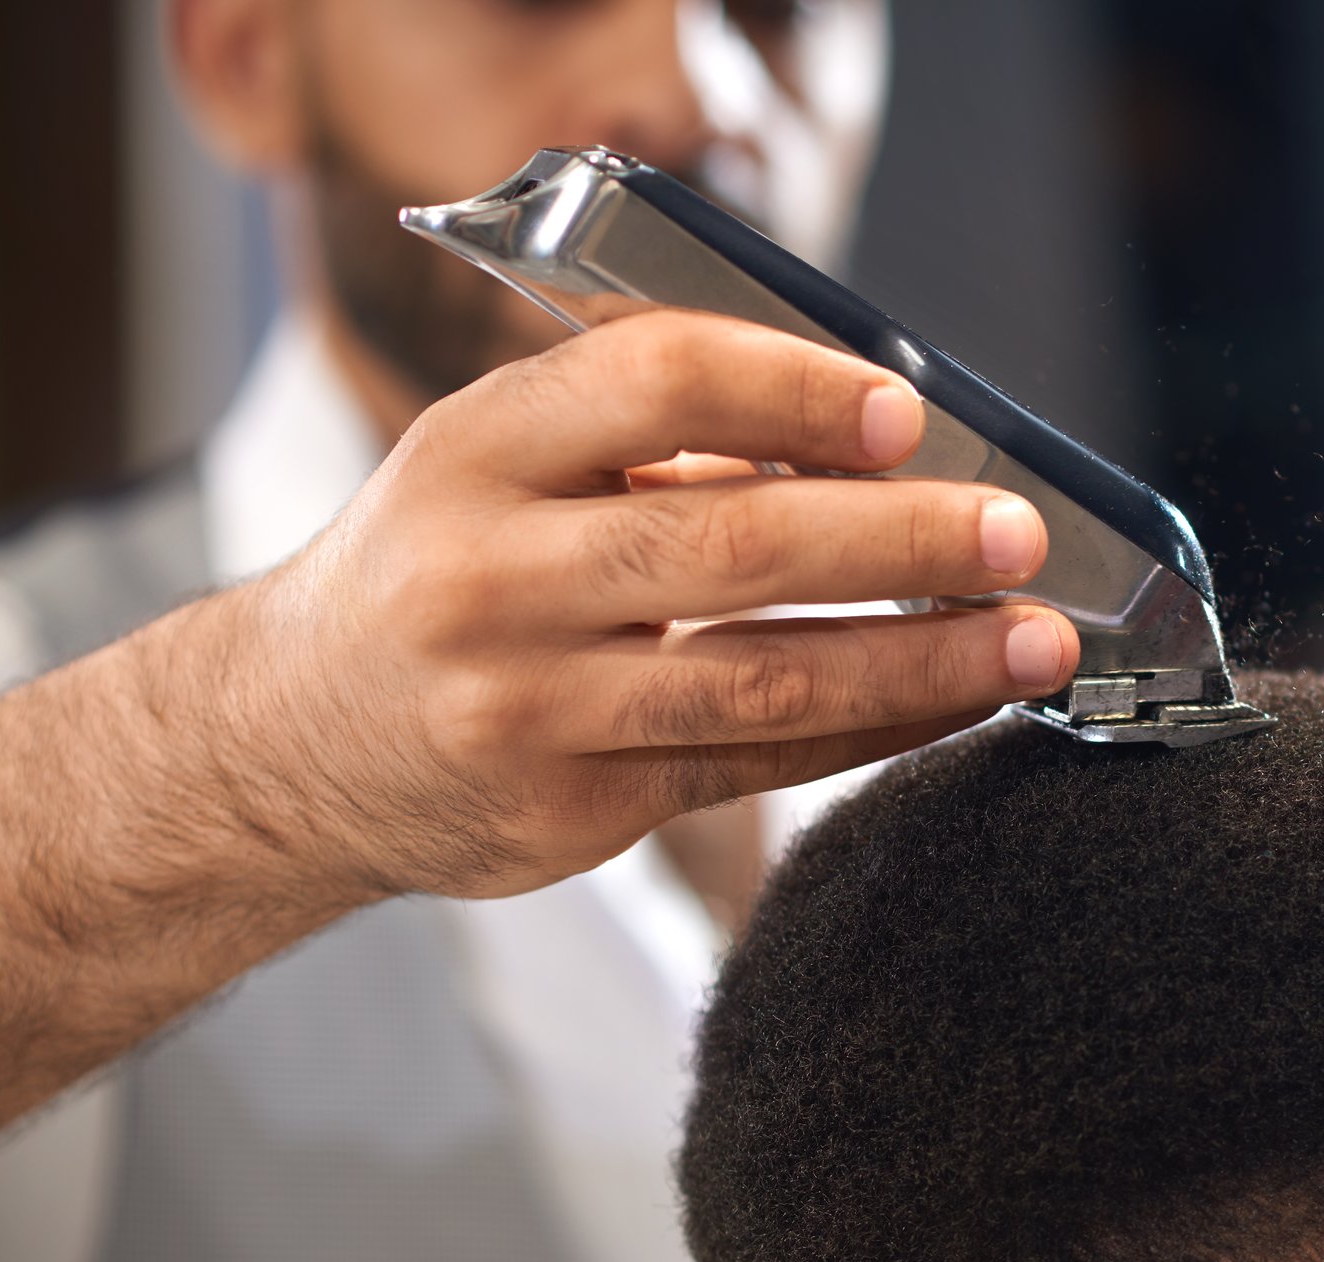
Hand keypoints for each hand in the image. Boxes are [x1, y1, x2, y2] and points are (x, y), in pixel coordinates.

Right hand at [212, 308, 1080, 900]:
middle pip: (734, 546)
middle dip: (904, 539)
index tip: (907, 410)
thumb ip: (654, 443)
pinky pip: (755, 765)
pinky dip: (871, 730)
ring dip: (923, 661)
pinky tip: (954, 702)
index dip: (794, 389)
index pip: (653, 384)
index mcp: (474, 452)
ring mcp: (527, 710)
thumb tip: (878, 439)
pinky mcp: (569, 814)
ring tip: (1033, 641)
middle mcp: (490, 579)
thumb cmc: (436, 572)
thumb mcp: (496, 468)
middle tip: (1018, 534)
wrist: (290, 745)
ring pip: (763, 680)